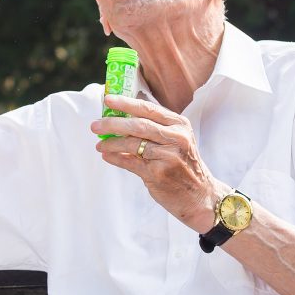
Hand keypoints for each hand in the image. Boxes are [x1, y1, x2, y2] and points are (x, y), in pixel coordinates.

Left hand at [90, 95, 224, 232]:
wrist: (199, 195)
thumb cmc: (183, 164)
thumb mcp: (178, 140)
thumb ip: (156, 126)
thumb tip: (123, 114)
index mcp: (179, 125)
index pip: (148, 109)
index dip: (126, 103)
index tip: (107, 100)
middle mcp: (176, 138)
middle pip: (138, 125)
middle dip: (113, 124)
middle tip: (95, 125)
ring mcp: (168, 156)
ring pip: (132, 144)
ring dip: (111, 143)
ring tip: (100, 145)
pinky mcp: (158, 174)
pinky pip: (130, 162)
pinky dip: (116, 158)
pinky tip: (107, 156)